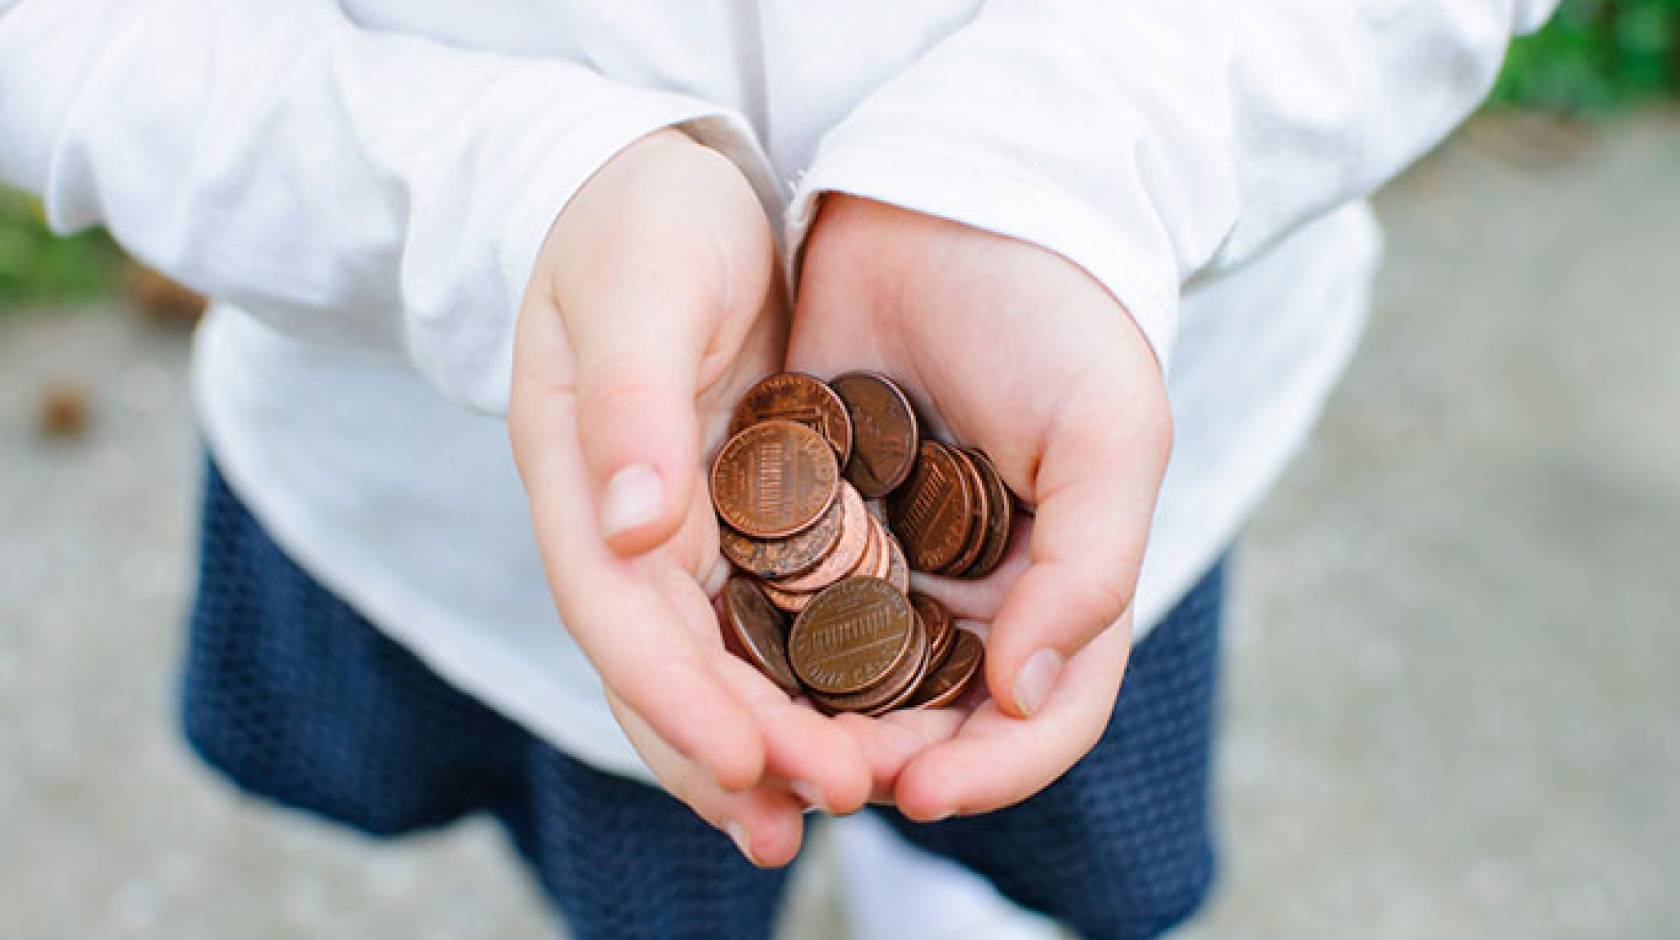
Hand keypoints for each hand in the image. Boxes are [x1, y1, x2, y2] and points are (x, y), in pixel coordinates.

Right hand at [508, 132, 868, 864]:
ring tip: (835, 809)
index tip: (748, 763)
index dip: (677, 698)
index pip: (620, 614)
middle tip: (829, 806)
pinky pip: (760, 620)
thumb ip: (629, 406)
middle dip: (737, 748)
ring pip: (709, 663)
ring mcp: (674, 529)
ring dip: (764, 744)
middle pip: (664, 667)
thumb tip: (633, 530)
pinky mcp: (734, 517)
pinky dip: (795, 682)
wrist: (667, 182)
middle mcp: (620, 524)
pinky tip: (850, 730)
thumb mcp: (638, 286)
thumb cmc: (642, 217)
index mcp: (577, 477)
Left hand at [788, 195, 1172, 819]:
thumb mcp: (1110, 430)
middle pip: (928, 717)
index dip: (992, 769)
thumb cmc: (1057, 314)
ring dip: (804, 721)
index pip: (1041, 716)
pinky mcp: (800, 513)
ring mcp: (880, 556)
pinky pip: (771, 596)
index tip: (923, 791)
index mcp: (1055, 585)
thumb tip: (1023, 691)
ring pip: (841, 675)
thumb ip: (1092, 565)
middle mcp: (966, 589)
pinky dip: (750, 639)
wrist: (950, 195)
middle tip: (818, 776)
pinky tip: (709, 662)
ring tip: (757, 742)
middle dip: (879, 760)